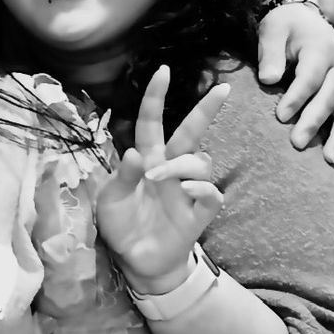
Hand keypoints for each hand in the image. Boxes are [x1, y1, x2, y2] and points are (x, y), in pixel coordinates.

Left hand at [95, 66, 228, 294]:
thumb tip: (134, 152)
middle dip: (206, 110)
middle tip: (222, 90)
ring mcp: (186, 191)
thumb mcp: (111, 200)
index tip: (164, 71)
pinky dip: (201, 189)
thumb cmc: (123, 225)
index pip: (152, 122)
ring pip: (200, 162)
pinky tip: (187, 191)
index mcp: (147, 159)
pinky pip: (211, 194)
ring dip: (181, 164)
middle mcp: (170, 169)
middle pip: (191, 134)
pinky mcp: (198, 214)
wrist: (137, 262)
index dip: (156, 98)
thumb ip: (122, 177)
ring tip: (158, 178)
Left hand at [257, 0, 333, 163]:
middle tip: (297, 143)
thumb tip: (268, 79)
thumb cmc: (284, 26)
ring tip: (328, 160)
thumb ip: (270, 53)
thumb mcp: (273, 30)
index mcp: (321, 50)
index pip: (310, 78)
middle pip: (328, 99)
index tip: (280, 116)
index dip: (296, 98)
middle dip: (313, 122)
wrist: (305, 19)